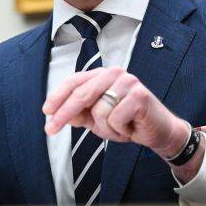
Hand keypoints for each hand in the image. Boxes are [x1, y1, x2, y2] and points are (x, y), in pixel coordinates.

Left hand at [42, 66, 190, 158]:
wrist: (159, 132)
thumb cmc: (129, 122)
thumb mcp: (99, 120)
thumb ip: (81, 114)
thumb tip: (61, 113)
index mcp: (103, 75)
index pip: (75, 82)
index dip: (58, 96)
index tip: (46, 111)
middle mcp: (115, 73)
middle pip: (81, 94)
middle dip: (64, 114)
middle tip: (50, 130)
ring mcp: (128, 82)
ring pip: (99, 110)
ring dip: (107, 128)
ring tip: (120, 128)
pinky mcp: (139, 95)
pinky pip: (115, 118)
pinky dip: (120, 130)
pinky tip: (130, 127)